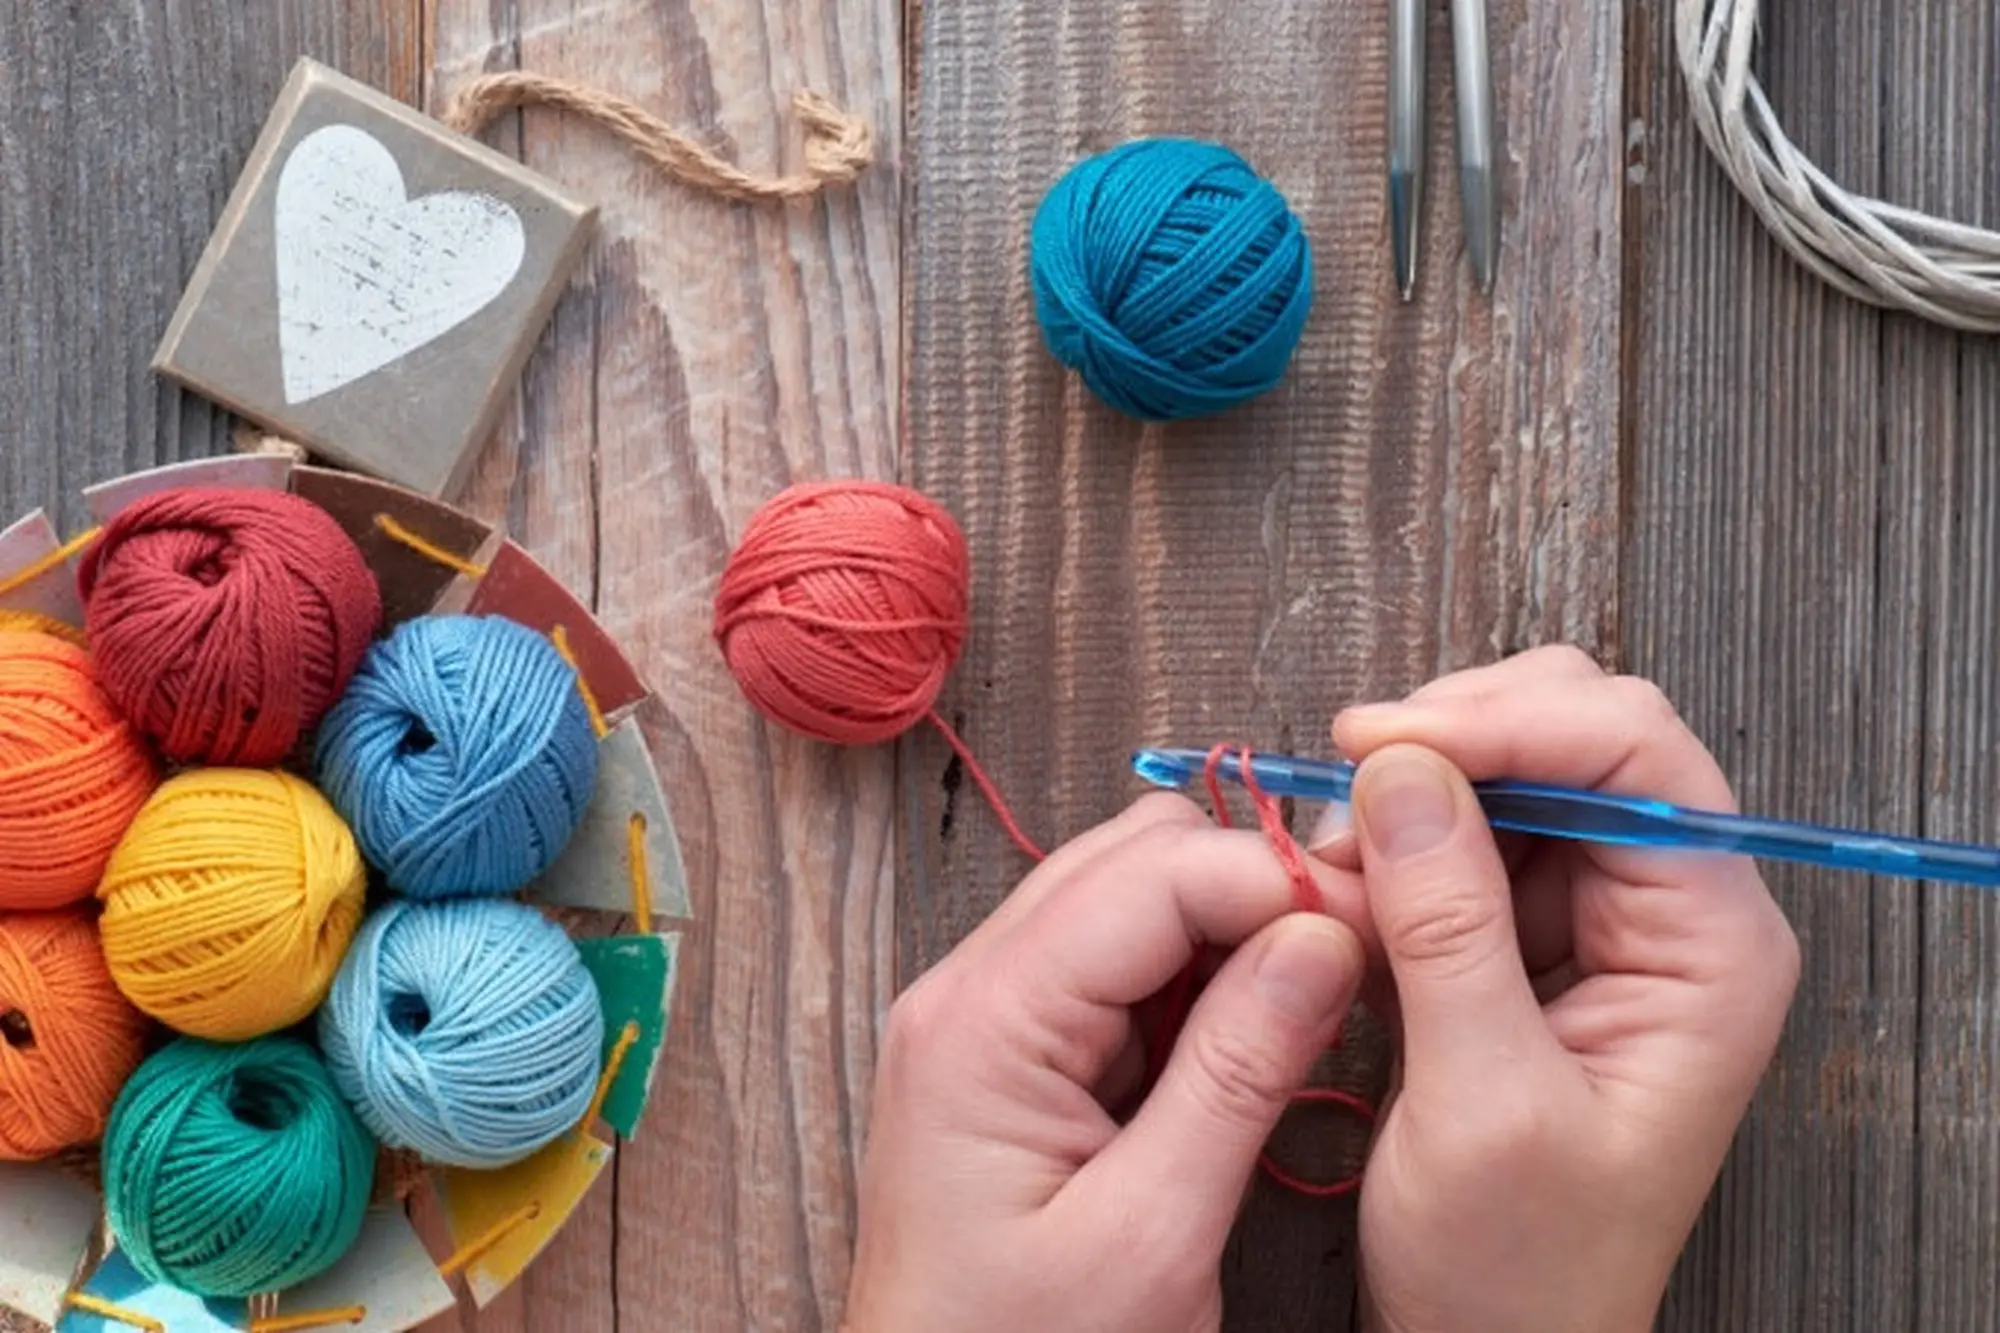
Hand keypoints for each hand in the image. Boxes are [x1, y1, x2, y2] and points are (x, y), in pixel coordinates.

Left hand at [843, 794, 1370, 1331]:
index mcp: (983, 1021)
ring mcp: (988, 1021)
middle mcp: (971, 994)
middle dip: (1253, 885)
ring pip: (1132, 903)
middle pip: (1133, 861)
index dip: (1272, 878)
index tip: (1380, 919)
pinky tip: (1257, 1034)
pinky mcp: (1017, 1060)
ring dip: (1231, 931)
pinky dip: (1200, 983)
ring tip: (1321, 996)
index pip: (1148, 873)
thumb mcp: (1149, 1236)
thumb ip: (1238, 1073)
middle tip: (1359, 952)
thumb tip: (1325, 937)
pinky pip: (1121, 973)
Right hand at [1325, 647, 1799, 1332]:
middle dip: (1454, 742)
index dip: (1507, 721)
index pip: (1634, 754)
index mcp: (1711, 947)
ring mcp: (1601, 923)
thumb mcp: (1480, 1102)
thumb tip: (1403, 771)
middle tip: (1346, 782)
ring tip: (1327, 866)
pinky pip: (1460, 844)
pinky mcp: (1530, 943)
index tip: (1377, 741)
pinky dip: (1389, 851)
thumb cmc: (1517, 1268)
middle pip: (1579, 737)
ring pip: (1507, 779)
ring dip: (1408, 800)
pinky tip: (1337, 896)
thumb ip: (1449, 927)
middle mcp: (1670, 914)